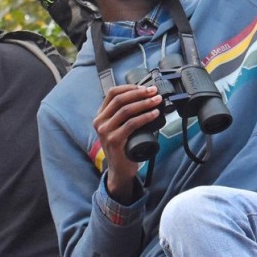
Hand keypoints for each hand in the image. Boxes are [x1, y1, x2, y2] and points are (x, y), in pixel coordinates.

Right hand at [92, 84, 162, 202]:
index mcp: (101, 115)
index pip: (113, 93)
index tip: (145, 87)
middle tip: (154, 92)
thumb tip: (147, 97)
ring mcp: (105, 131)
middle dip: (140, 93)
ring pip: (126, 110)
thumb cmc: (123, 146)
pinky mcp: (114, 140)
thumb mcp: (119, 127)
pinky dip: (145, 117)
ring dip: (145, 103)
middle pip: (120, 99)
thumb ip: (125, 113)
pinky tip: (154, 114)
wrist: (120, 169)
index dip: (130, 88)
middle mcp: (100, 122)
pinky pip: (132, 124)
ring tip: (157, 101)